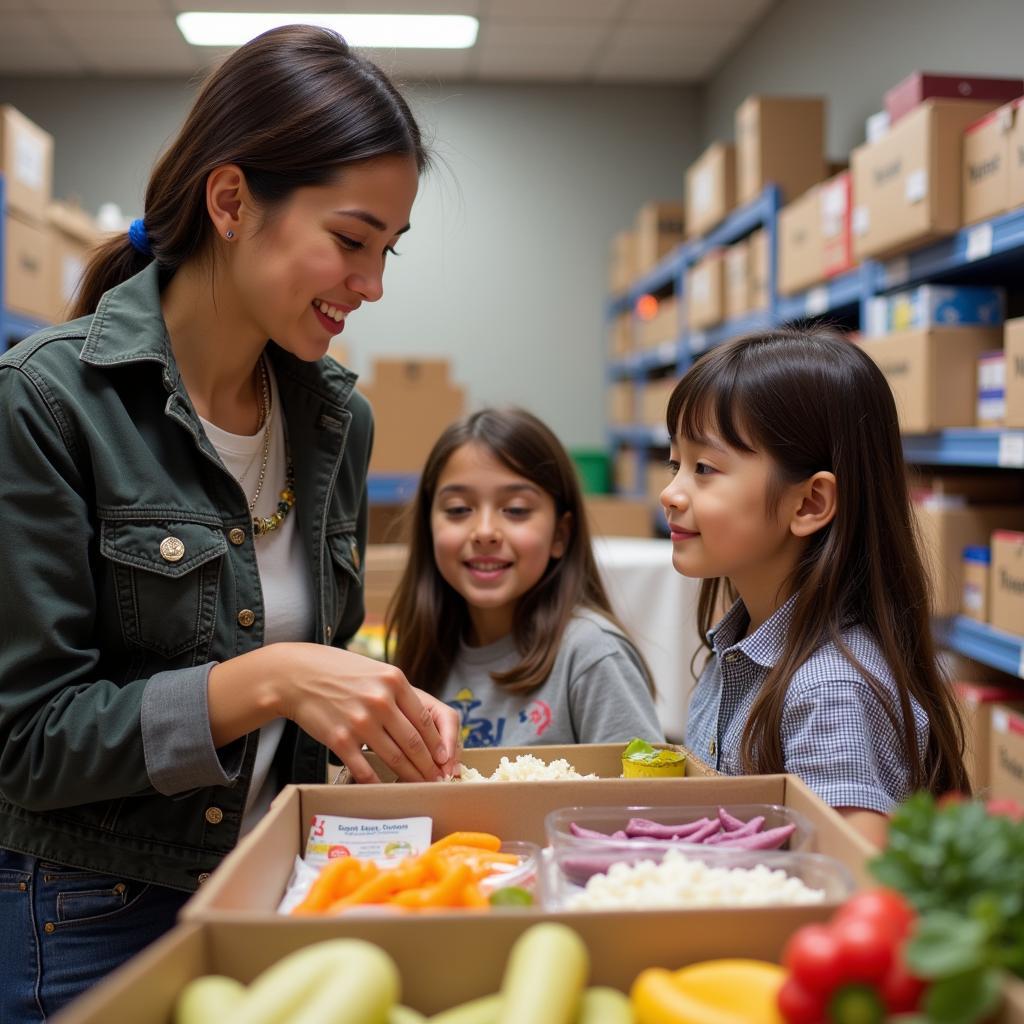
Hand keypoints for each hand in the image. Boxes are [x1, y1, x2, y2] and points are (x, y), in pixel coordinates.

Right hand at [270, 644, 452, 782]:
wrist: (296, 674)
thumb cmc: (339, 672)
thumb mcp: (375, 672)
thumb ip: (399, 694)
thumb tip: (424, 725)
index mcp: (394, 680)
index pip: (426, 720)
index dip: (440, 745)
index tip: (446, 760)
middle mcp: (381, 700)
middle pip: (415, 742)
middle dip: (430, 766)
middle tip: (439, 780)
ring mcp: (360, 721)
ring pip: (395, 758)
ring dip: (411, 777)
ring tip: (421, 787)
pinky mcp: (340, 739)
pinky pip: (365, 769)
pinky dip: (379, 783)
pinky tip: (388, 791)